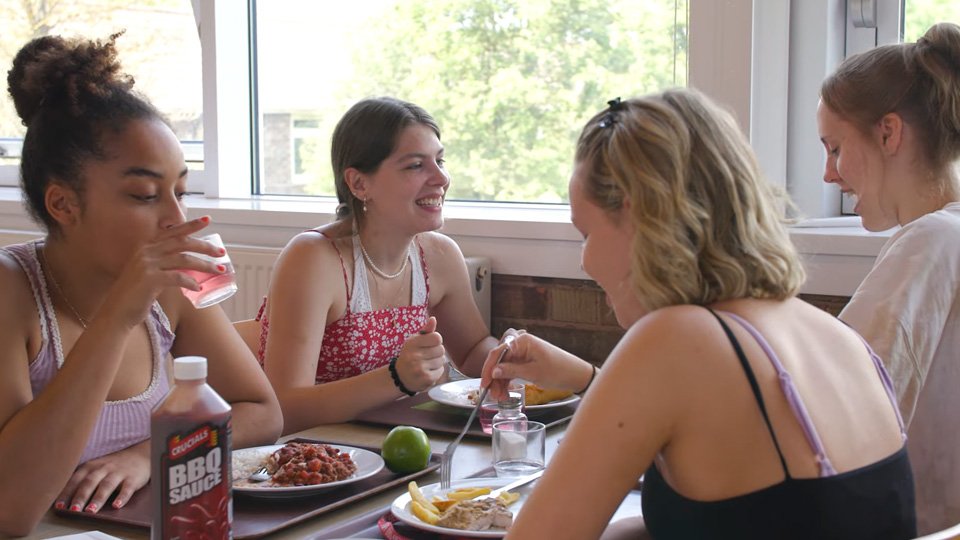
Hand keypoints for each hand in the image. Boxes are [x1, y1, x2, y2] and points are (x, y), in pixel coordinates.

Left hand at [55, 441, 149, 513]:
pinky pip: (127, 488)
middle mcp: (103, 468)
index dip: (67, 493)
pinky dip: (122, 497)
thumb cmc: (113, 466)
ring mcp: (119, 473)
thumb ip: (82, 480)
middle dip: (81, 497)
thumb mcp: (95, 468)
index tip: (59, 506)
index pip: (76, 480)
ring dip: (98, 499)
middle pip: (90, 483)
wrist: (140, 455)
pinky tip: (117, 505)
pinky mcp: (133, 478)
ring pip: (107, 485)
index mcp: (91, 467)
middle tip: (74, 510)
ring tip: (91, 511)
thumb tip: (64, 500)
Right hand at [99, 216, 226, 328]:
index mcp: (146, 247)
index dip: (190, 225)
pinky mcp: (149, 279)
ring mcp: (147, 265)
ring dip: (204, 265)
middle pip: (182, 242)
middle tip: (221, 252)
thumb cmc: (135, 295)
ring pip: (183, 259)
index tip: (207, 220)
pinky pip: (177, 277)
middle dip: (204, 246)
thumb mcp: (149, 274)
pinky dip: (190, 281)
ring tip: (219, 270)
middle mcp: (146, 252)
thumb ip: (164, 266)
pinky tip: (198, 287)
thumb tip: (189, 266)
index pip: (172, 232)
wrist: (116, 313)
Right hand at [395, 316, 445, 391]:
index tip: (430, 344)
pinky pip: (441, 371)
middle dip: (437, 353)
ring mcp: (420, 368)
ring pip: (442, 361)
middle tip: (428, 356)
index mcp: (412, 343)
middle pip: (441, 349)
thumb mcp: (414, 341)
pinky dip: (437, 372)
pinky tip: (427, 372)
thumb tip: (433, 319)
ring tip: (427, 365)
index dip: (436, 341)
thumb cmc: (410, 355)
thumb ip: (426, 331)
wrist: (400, 377)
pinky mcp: (426, 379)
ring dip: (437, 363)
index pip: (437, 337)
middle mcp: (415, 355)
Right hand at [480, 329, 591, 399]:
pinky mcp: (526, 361)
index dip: (488, 369)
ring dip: (500, 382)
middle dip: (494, 378)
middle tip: (493, 394)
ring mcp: (523, 353)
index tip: (484, 384)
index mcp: (522, 341)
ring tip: (501, 398)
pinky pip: (511, 370)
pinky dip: (507, 381)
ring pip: (504, 367)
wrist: (576, 375)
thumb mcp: (533, 373)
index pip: (498, 352)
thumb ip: (511, 371)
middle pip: (499, 360)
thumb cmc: (559, 370)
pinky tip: (506, 392)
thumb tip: (493, 372)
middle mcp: (520, 344)